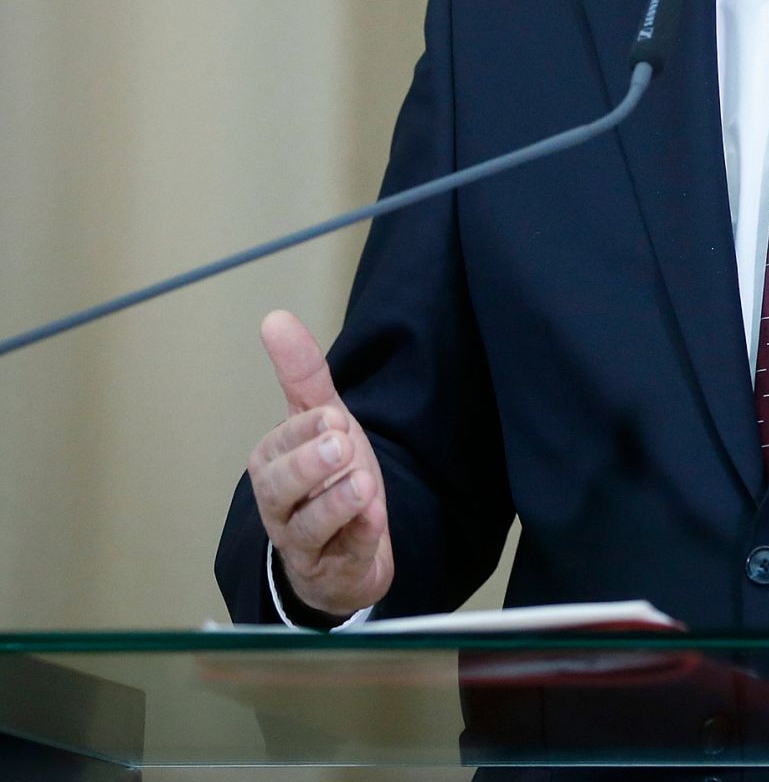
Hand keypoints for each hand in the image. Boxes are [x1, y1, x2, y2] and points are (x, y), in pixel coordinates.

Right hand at [246, 309, 393, 619]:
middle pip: (280, 488)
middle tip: (341, 442)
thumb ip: (302, 374)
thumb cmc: (327, 477)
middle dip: (309, 465)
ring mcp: (305, 543)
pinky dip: (361, 536)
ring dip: (336, 503)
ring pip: (309, 527)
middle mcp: (279, 506)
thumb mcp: (321, 420)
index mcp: (272, 464)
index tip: (333, 417)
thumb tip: (274, 317)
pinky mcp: (336, 570)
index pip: (281, 445)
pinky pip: (346, 555)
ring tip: (362, 483)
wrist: (345, 550)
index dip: (306, 432)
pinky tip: (376, 518)